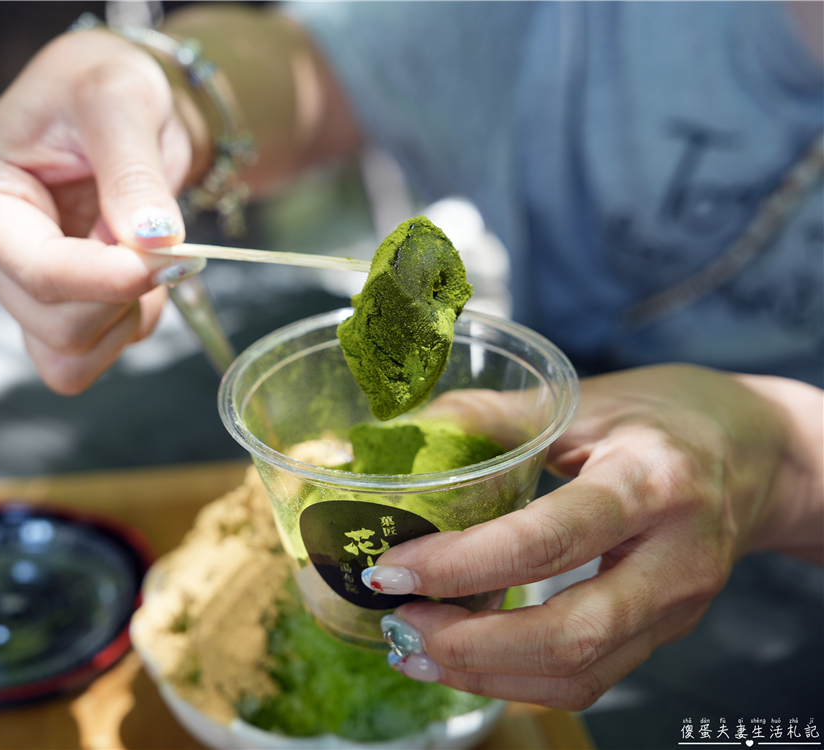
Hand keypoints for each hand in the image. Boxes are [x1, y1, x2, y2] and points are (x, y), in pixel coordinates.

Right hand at [0, 28, 199, 393]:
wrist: (118, 105)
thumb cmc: (102, 85)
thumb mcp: (122, 99)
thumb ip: (135, 172)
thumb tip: (155, 240)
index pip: (40, 270)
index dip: (112, 277)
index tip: (173, 254)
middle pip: (57, 325)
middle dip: (126, 293)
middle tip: (164, 237)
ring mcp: (12, 284)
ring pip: (70, 355)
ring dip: (126, 316)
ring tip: (144, 252)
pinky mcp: (46, 306)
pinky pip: (88, 355)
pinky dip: (127, 325)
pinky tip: (139, 276)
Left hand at [365, 365, 822, 708]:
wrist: (760, 453)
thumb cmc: (664, 415)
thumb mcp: (583, 400)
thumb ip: (495, 416)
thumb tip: (407, 431)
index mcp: (651, 482)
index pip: (550, 540)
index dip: (464, 564)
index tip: (394, 569)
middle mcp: (674, 557)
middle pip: (573, 633)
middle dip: (472, 644)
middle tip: (399, 622)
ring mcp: (676, 606)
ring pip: (582, 672)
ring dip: (487, 674)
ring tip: (414, 648)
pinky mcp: (665, 631)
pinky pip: (592, 677)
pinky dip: (519, 680)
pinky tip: (464, 659)